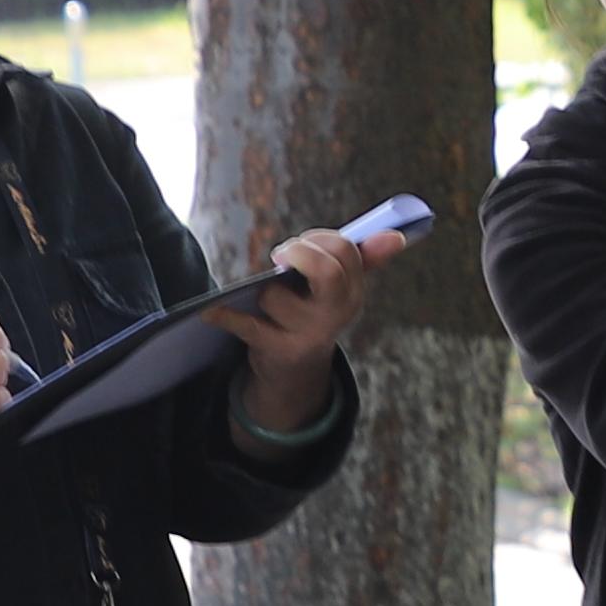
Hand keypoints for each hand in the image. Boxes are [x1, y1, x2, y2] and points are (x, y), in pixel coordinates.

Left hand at [210, 224, 400, 434]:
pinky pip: (245, 326)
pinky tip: (209, 311)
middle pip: (326, 272)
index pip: (344, 252)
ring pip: (277, 295)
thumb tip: (396, 236)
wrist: (294, 368)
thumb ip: (364, 258)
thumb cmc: (313, 311)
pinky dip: (225, 316)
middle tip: (281, 256)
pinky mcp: (276, 349)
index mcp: (353, 293)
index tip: (302, 245)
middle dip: (300, 255)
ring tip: (265, 298)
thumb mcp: (340, 287)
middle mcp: (336, 314)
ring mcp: (307, 334)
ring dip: (265, 290)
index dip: (319, 240)